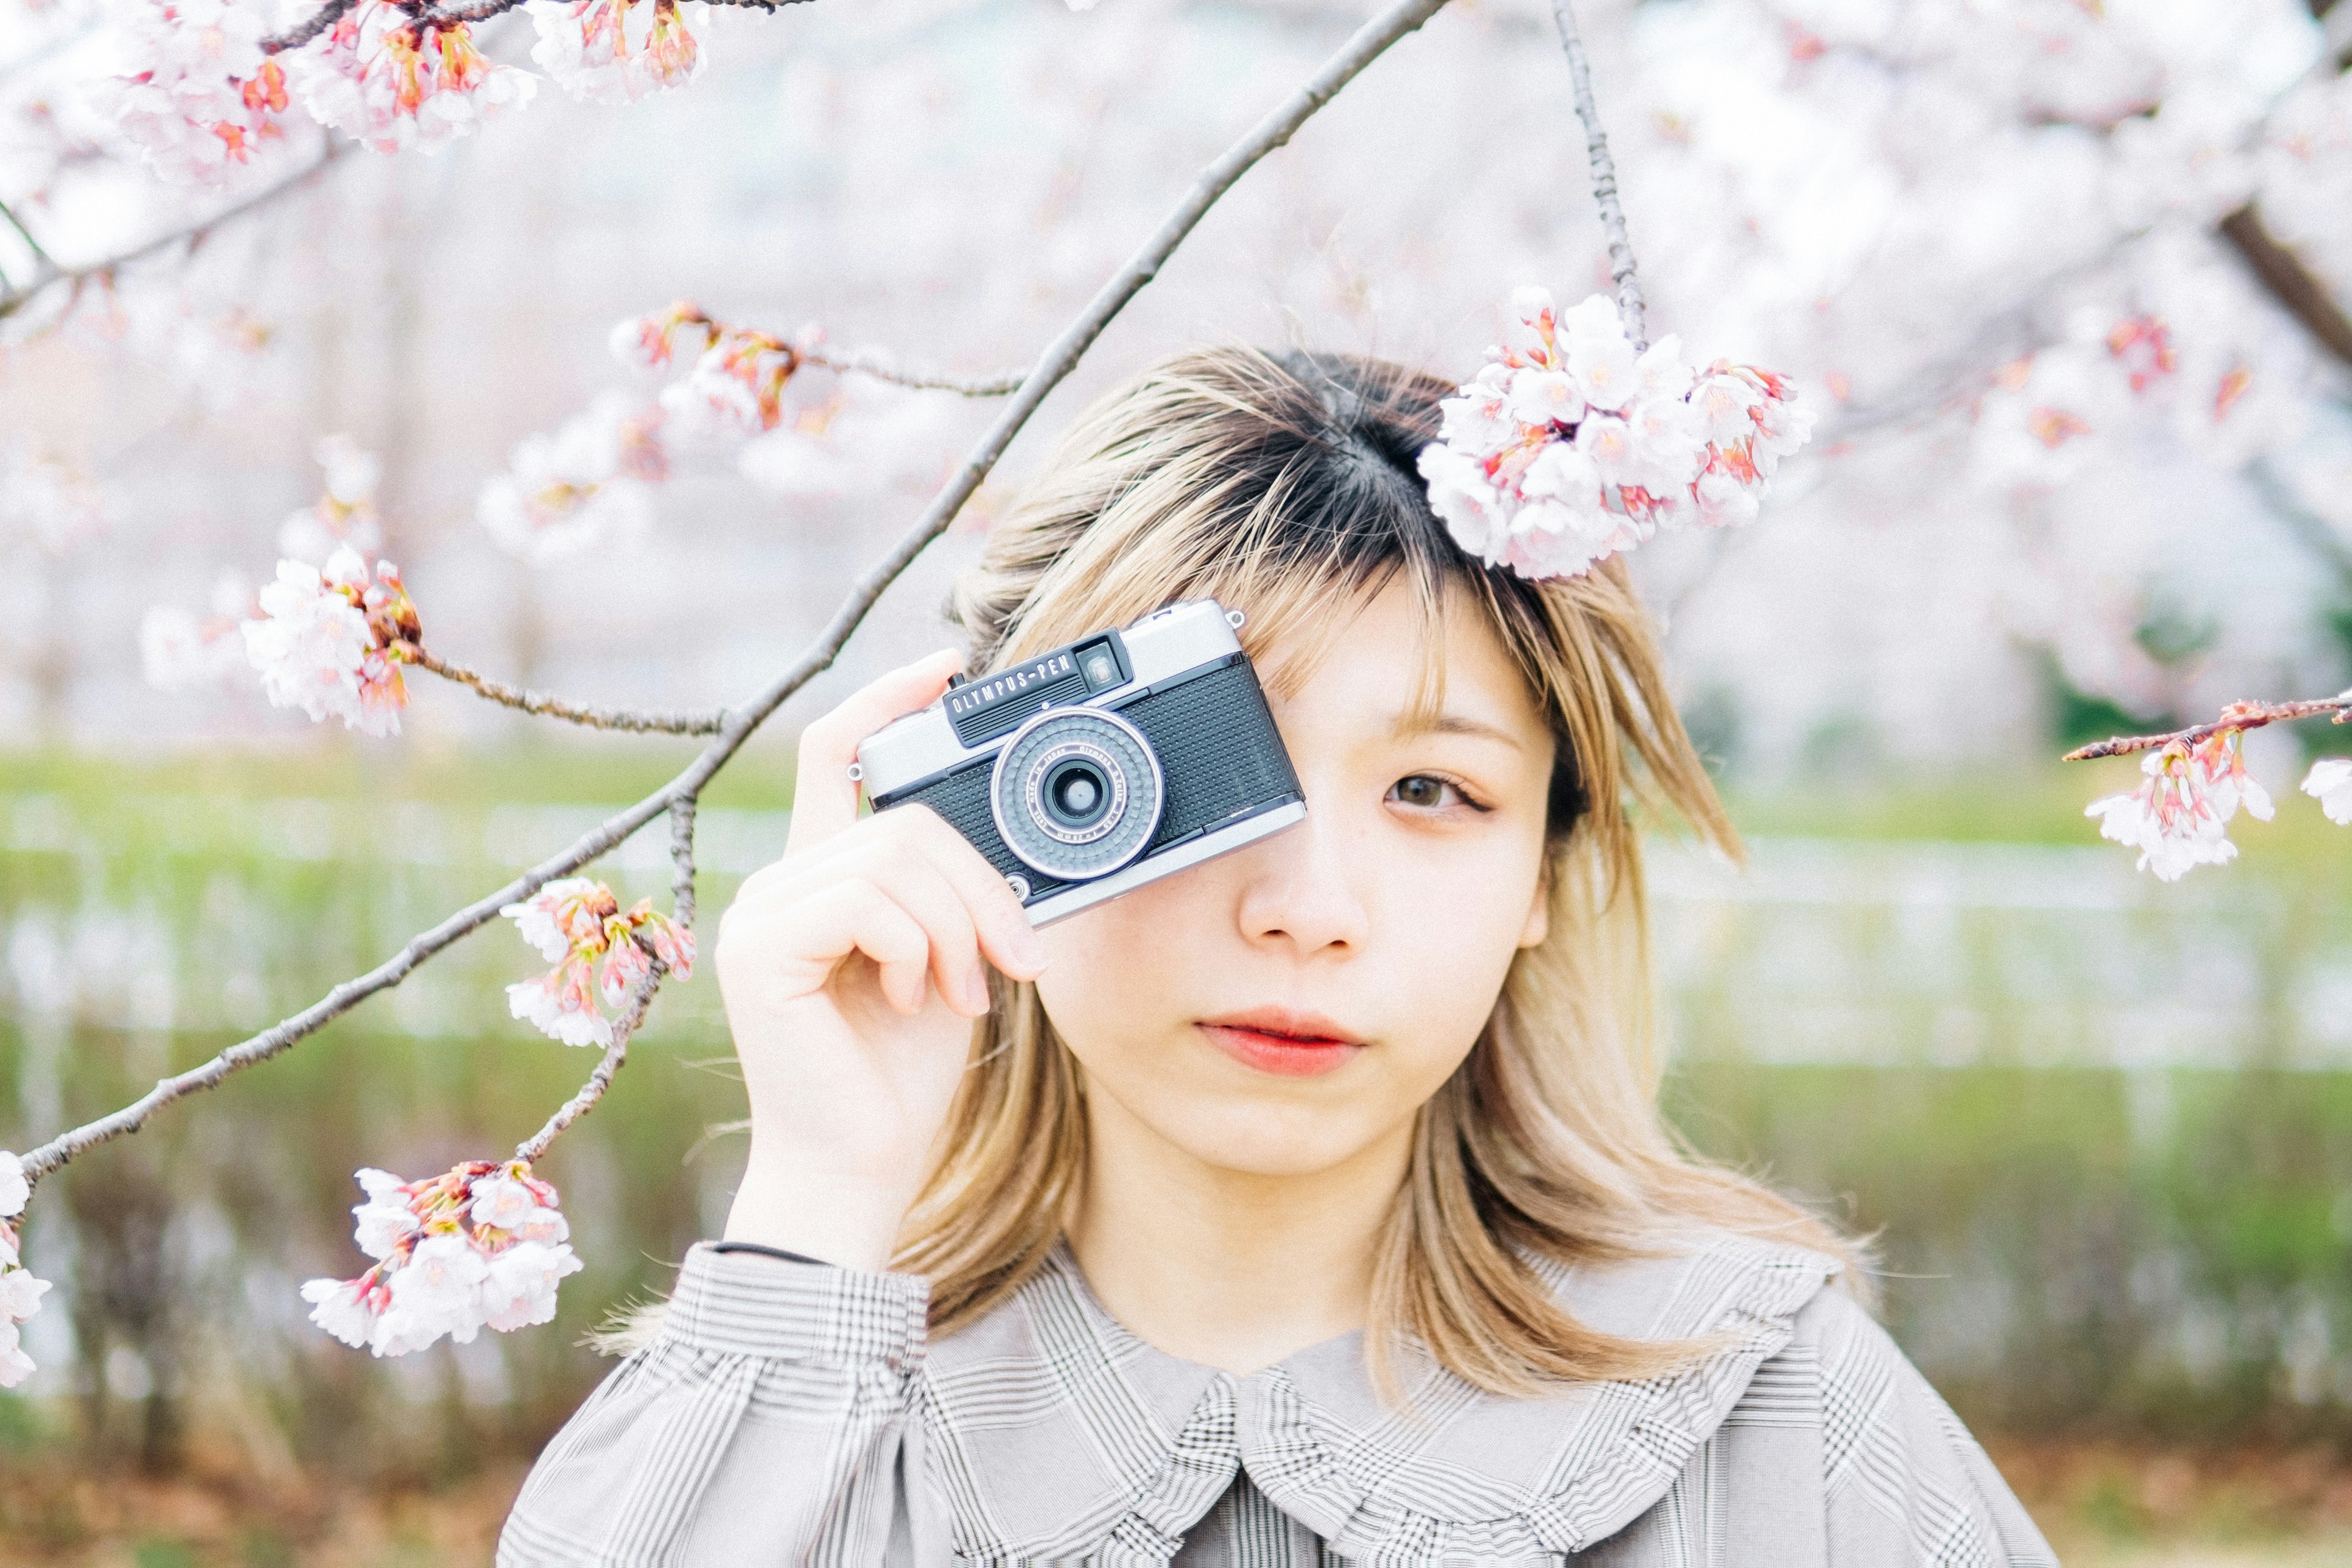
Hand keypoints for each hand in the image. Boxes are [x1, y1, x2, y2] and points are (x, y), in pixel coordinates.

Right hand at [714, 649, 1043, 1269]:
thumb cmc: (899, 1077)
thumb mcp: (945, 960)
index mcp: (819, 880)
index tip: (950, 664)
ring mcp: (760, 913)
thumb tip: (997, 840)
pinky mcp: (760, 948)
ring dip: (958, 927)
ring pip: (895, 856)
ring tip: (963, 991)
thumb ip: (949, 894)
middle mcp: (779, 885)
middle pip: (900, 816)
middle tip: (1013, 959)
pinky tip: (917, 998)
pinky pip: (867, 900)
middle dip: (979, 885)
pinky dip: (917, 948)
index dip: (888, 699)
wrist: (860, 1166)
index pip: (837, 753)